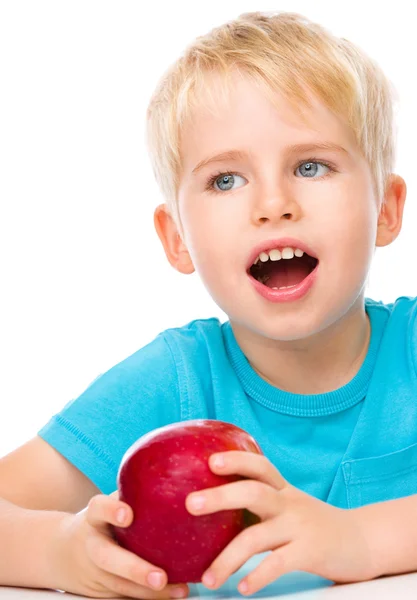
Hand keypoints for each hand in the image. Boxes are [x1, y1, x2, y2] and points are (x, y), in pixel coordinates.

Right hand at [50, 491, 188, 598]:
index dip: (110, 510)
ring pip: (121, 586)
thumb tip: (178, 465)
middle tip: (159, 575)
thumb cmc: (101, 520)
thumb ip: (134, 491)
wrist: (61, 552)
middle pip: (107, 559)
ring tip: (179, 589)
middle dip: (134, 569)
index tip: (127, 513)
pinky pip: (128, 595)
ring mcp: (95, 571)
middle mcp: (92, 545)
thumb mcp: (109, 504)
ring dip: (151, 591)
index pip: (97, 509)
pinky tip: (178, 591)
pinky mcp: (103, 590)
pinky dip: (154, 597)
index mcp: (93, 518)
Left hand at [185, 452, 376, 594]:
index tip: (208, 460)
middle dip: (220, 496)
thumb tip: (214, 504)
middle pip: (252, 492)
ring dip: (228, 558)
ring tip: (207, 580)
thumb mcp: (289, 505)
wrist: (363, 541)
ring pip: (257, 536)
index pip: (258, 465)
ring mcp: (300, 526)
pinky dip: (258, 576)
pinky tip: (242, 588)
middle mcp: (289, 503)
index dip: (235, 459)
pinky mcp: (311, 552)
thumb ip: (261, 503)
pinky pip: (278, 563)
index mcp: (282, 490)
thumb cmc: (314, 524)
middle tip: (190, 503)